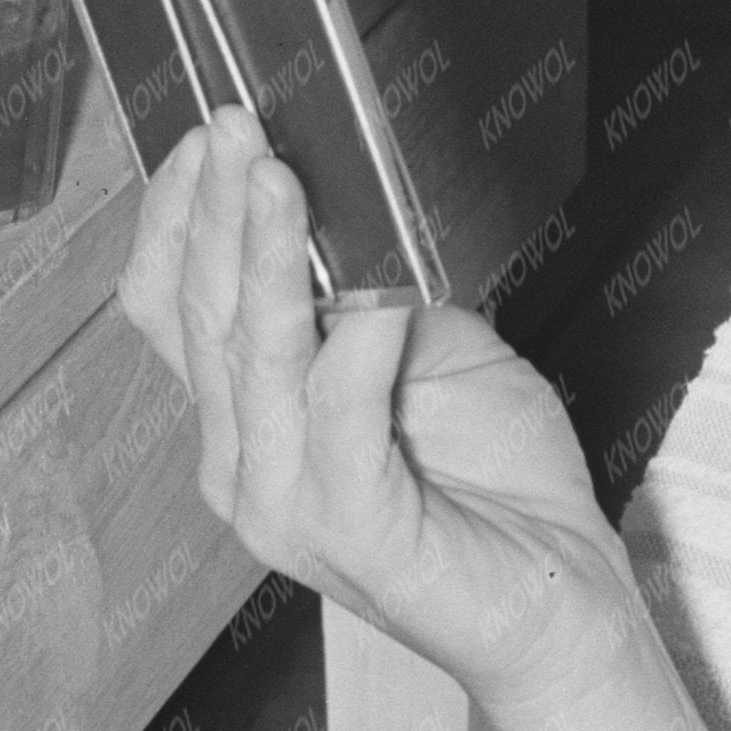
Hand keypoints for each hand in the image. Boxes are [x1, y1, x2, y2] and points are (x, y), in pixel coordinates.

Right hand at [118, 109, 635, 726]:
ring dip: (267, 259)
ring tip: (282, 179)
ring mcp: (289, 507)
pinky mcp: (355, 533)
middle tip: (238, 126)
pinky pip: (340, 421)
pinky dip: (357, 348)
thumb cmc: (494, 484)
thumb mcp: (427, 351)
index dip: (178, 217)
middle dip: (220, 210)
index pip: (171, 307)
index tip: (208, 135)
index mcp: (247, 422)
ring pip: (254, 359)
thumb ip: (368, 294)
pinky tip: (377, 293)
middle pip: (203, 318)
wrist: (559, 605)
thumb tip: (348, 211)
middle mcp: (246, 466)